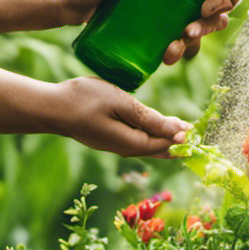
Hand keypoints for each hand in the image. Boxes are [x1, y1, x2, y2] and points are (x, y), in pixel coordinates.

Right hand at [52, 77, 191, 156]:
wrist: (50, 108)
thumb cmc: (84, 100)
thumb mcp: (120, 103)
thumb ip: (148, 118)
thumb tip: (177, 132)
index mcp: (130, 142)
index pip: (164, 144)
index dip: (182, 137)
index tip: (198, 129)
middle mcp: (124, 149)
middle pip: (157, 149)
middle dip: (177, 142)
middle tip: (197, 135)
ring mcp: (114, 146)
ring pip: (147, 146)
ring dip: (165, 139)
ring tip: (181, 131)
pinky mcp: (107, 139)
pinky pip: (136, 141)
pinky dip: (150, 135)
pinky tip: (154, 129)